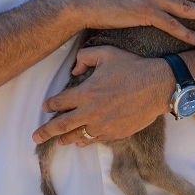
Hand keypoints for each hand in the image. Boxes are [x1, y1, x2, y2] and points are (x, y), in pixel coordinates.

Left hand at [31, 46, 171, 145]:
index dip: (50, 105)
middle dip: (45, 132)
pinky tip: (81, 142)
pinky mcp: (115, 133)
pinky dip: (85, 142)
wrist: (159, 86)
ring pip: (77, 137)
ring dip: (65, 139)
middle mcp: (90, 112)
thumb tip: (74, 71)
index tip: (46, 107)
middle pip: (61, 126)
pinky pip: (95, 140)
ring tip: (58, 141)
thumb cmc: (133, 67)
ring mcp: (103, 125)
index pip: (59, 103)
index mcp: (85, 92)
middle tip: (35, 137)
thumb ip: (85, 57)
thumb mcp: (107, 53)